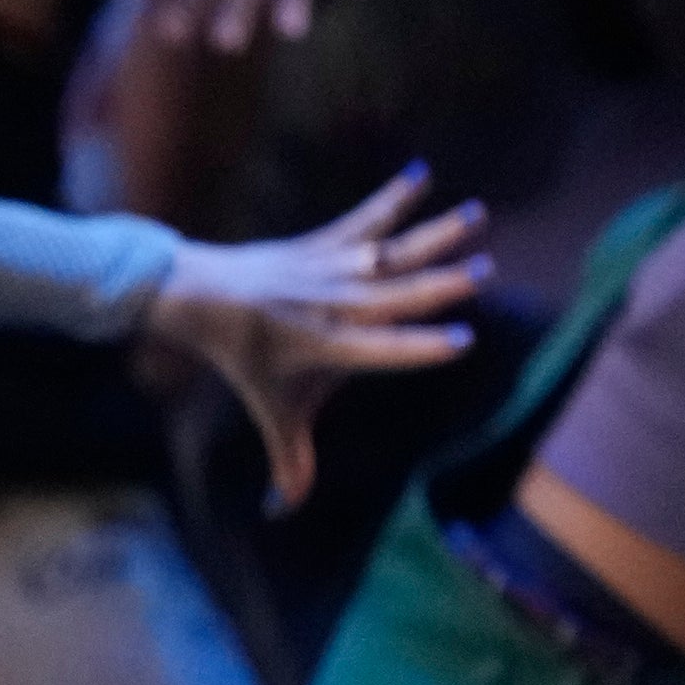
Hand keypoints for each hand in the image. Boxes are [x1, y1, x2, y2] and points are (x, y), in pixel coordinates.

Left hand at [142, 165, 488, 510]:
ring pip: (390, 251)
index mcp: (325, 347)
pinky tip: (421, 172)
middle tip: (484, 270)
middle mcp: (332, 306)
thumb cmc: (244, 358)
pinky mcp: (324, 243)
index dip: (420, 346)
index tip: (463, 338)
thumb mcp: (268, 407)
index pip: (382, 350)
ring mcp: (329, 270)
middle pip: (395, 295)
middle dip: (440, 284)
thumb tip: (284, 512)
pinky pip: (363, 218)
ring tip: (476, 213)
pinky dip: (392, 197)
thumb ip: (289, 457)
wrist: (200, 298)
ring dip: (434, 233)